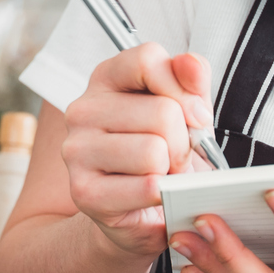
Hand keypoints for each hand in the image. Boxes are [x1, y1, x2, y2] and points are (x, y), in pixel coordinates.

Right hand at [61, 44, 214, 259]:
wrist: (140, 213)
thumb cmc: (164, 155)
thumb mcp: (185, 112)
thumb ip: (192, 82)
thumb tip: (191, 63)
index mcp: (106, 79)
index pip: (147, 59)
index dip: (184, 90)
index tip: (196, 116)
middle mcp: (82, 109)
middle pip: (162, 112)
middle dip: (183, 142)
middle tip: (173, 157)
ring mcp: (77, 150)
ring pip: (155, 151)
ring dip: (172, 171)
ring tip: (161, 175)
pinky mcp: (83, 191)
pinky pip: (147, 187)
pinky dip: (162, 195)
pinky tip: (151, 196)